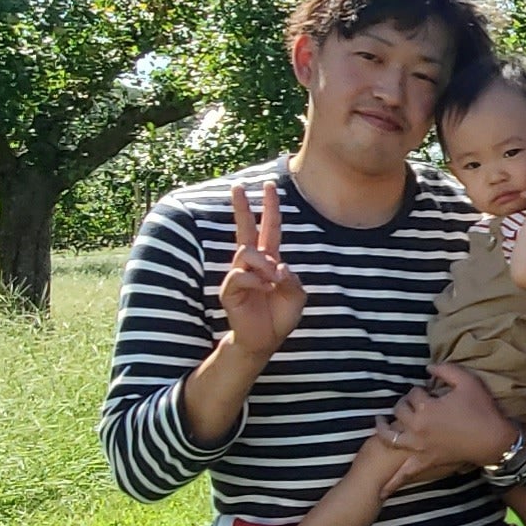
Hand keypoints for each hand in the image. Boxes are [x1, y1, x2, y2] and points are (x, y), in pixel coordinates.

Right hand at [214, 180, 305, 361]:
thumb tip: (277, 266)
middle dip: (241, 207)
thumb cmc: (280, 316)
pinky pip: (240, 274)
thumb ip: (292, 279)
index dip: (270, 208)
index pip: (269, 228)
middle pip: (244, 229)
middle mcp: (252, 264)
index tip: (269, 185)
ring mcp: (238, 275)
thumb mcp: (297, 296)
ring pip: (246, 252)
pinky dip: (256, 280)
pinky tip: (262, 290)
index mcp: (269, 261)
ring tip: (271, 281)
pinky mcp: (229, 289)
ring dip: (263, 264)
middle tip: (237, 186)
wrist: (264, 341)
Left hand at [378, 360, 517, 471]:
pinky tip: (382, 486)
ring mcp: (419, 447)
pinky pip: (405, 471)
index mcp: (426, 408)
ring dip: (383, 429)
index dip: (420, 390)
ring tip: (380, 423)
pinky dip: (393, 479)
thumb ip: (445, 369)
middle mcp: (417, 427)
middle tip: (412, 402)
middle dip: (405, 403)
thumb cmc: (481, 410)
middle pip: (399, 411)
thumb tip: (428, 367)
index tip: (428, 391)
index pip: (413, 394)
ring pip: (391, 437)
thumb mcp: (467, 381)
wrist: (493, 440)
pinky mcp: (425, 461)